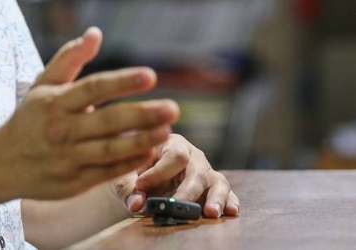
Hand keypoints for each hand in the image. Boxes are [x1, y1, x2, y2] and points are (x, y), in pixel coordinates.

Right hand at [0, 28, 179, 201]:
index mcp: (55, 102)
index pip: (94, 88)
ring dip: (141, 141)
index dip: (123, 81)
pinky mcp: (73, 182)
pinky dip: (129, 164)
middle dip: (142, 114)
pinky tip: (150, 154)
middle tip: (173, 108)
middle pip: (107, 121)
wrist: (1, 163)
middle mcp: (62, 129)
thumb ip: (70, 58)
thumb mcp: (43, 85)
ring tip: (168, 131)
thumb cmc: (29, 118)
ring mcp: (68, 157)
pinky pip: (106, 172)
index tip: (151, 75)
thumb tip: (96, 33)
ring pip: (110, 149)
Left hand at [108, 133, 239, 217]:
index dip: (159, 171)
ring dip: (216, 197)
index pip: (173, 154)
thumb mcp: (124, 175)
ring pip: (217, 180)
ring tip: (210, 212)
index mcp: (170, 143)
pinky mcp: (213, 186)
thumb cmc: (132, 167)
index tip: (141, 185)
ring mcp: (205, 170)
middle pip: (197, 169)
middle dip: (188, 189)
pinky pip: (227, 192)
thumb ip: (128, 189)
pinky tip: (231, 212)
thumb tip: (136, 204)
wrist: (141, 173)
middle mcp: (192, 155)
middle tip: (178, 205)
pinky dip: (230, 201)